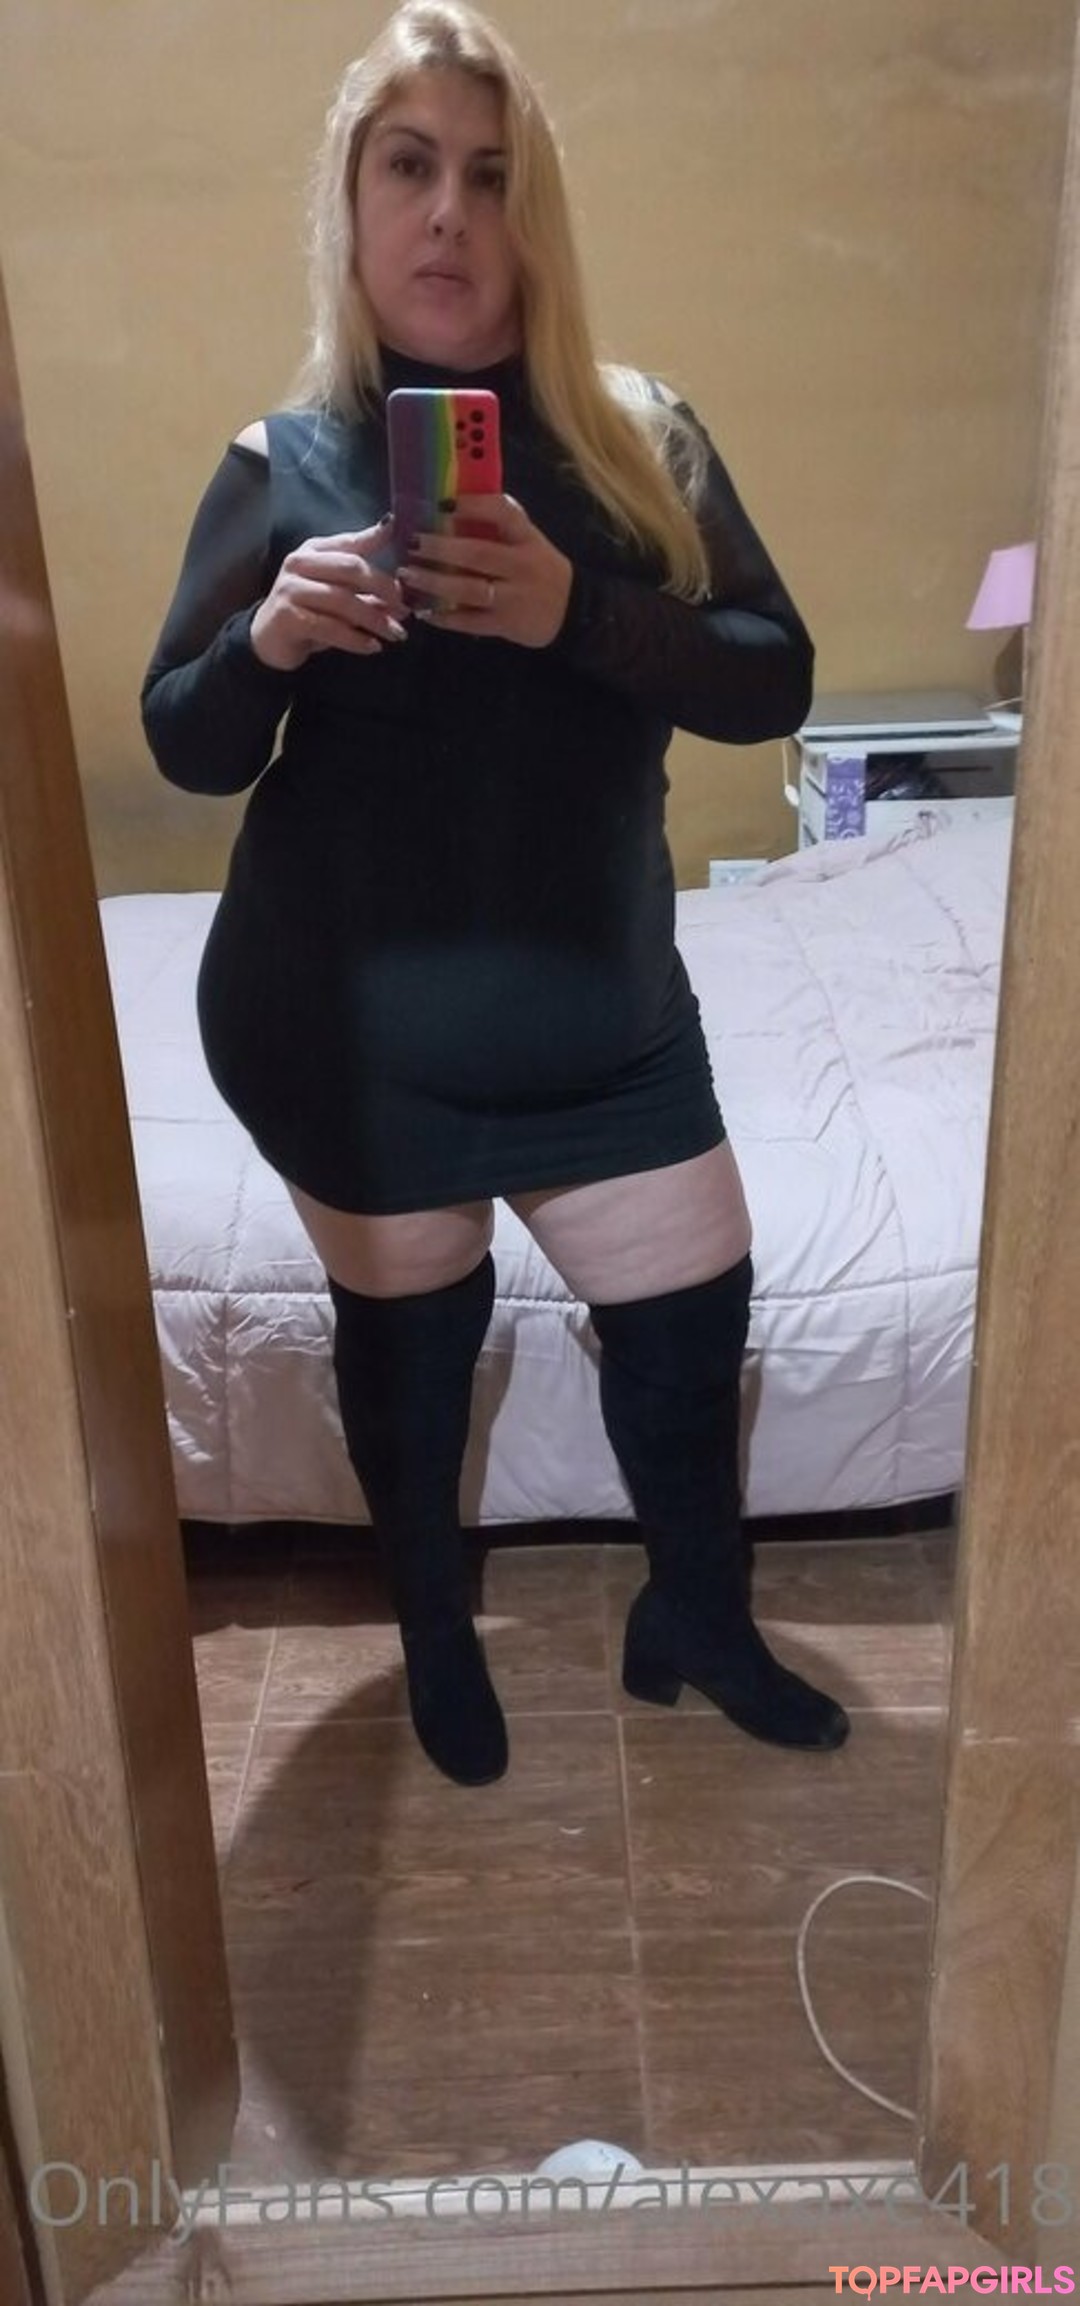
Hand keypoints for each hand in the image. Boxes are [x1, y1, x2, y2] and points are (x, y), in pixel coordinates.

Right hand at [250, 521, 407, 671]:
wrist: (269, 639)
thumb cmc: (308, 612)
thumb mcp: (336, 592)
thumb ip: (364, 585)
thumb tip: (402, 590)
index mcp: (314, 550)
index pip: (350, 542)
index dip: (376, 538)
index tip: (401, 538)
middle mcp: (300, 563)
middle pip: (350, 568)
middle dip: (383, 587)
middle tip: (404, 608)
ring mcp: (292, 589)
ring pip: (343, 600)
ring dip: (374, 619)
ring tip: (395, 633)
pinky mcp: (288, 617)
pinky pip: (330, 627)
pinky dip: (355, 639)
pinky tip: (372, 646)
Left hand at [399, 496, 572, 648]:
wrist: (572, 611)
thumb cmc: (538, 568)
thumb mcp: (528, 541)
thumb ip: (498, 526)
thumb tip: (449, 505)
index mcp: (527, 539)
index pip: (503, 514)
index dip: (473, 506)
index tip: (442, 503)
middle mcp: (522, 566)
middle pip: (477, 554)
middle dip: (440, 548)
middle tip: (412, 542)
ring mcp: (514, 598)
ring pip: (469, 589)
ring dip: (435, 582)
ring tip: (408, 575)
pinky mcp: (506, 624)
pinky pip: (470, 622)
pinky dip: (445, 617)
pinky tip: (424, 611)